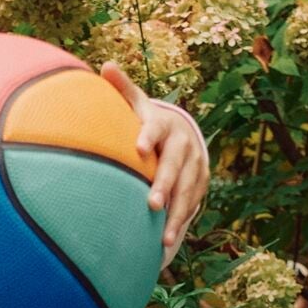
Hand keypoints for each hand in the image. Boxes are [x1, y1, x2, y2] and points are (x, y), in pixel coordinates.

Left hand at [98, 60, 208, 269]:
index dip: (147, 136)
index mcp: (162, 124)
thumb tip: (105, 66)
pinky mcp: (201, 181)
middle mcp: (183, 143)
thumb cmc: (147, 121)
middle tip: (152, 205)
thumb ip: (122, 89)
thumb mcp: (137, 104)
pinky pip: (193, 203)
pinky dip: (182, 221)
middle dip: (165, 186)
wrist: (182, 131)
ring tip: (164, 239)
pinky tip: (170, 242)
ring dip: (177, 214)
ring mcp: (195, 164)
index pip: (155, 127)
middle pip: (175, 166)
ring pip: (188, 191)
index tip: (137, 148)